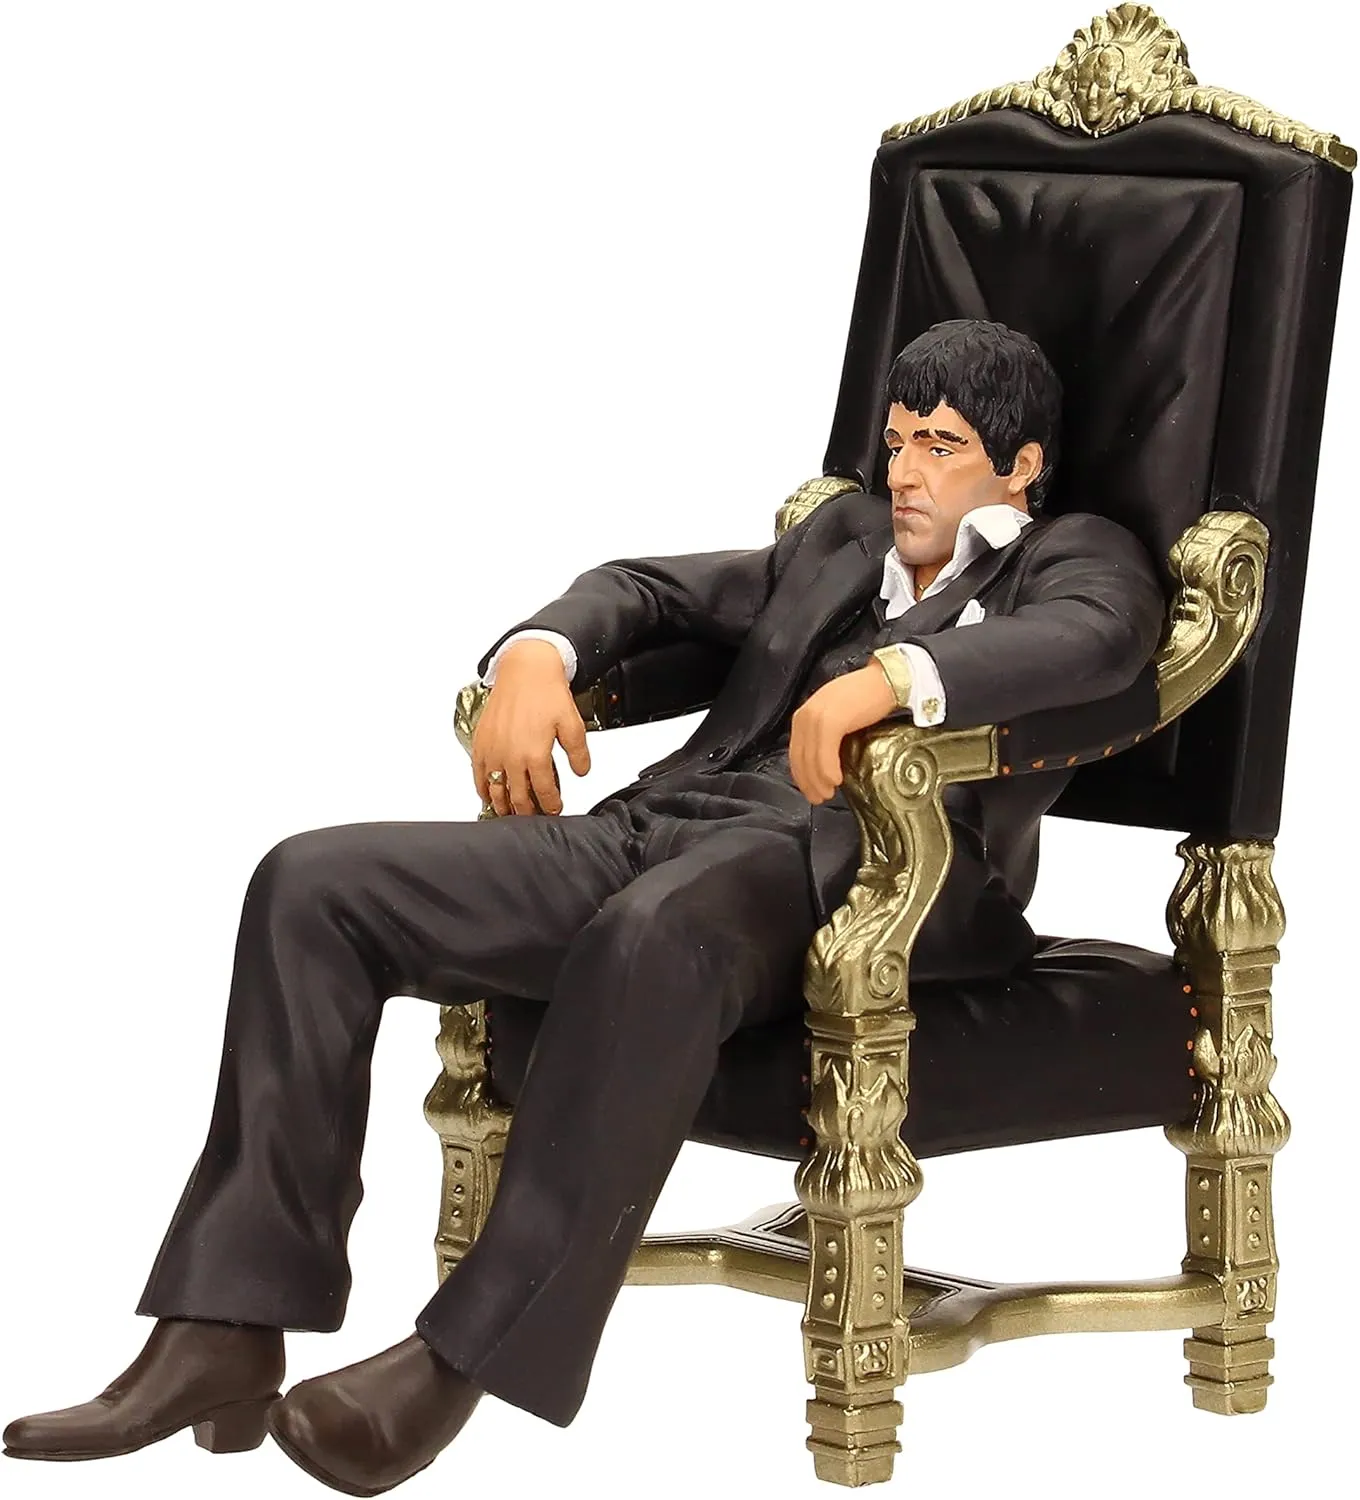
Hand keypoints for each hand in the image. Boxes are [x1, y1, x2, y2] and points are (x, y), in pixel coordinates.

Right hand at [471, 640, 590, 815]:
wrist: (525, 670)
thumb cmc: (546, 692)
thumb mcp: (573, 724)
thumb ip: (579, 753)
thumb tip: (581, 772)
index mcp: (535, 755)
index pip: (544, 793)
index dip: (551, 805)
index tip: (554, 809)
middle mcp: (511, 757)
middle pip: (518, 798)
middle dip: (528, 812)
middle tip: (534, 815)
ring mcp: (493, 752)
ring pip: (495, 791)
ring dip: (504, 806)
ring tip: (512, 813)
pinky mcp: (480, 743)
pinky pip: (478, 775)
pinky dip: (483, 789)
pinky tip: (488, 795)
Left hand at [788, 662, 896, 804]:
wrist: (886, 680)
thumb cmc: (866, 699)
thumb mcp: (837, 716)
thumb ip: (826, 735)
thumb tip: (823, 765)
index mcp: (804, 714)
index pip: (795, 751)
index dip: (801, 775)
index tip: (810, 791)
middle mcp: (805, 714)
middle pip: (800, 757)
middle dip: (808, 781)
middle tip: (819, 798)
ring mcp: (817, 716)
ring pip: (811, 757)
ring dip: (818, 780)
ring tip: (828, 794)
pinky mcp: (832, 720)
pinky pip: (824, 752)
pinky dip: (828, 770)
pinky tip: (837, 780)